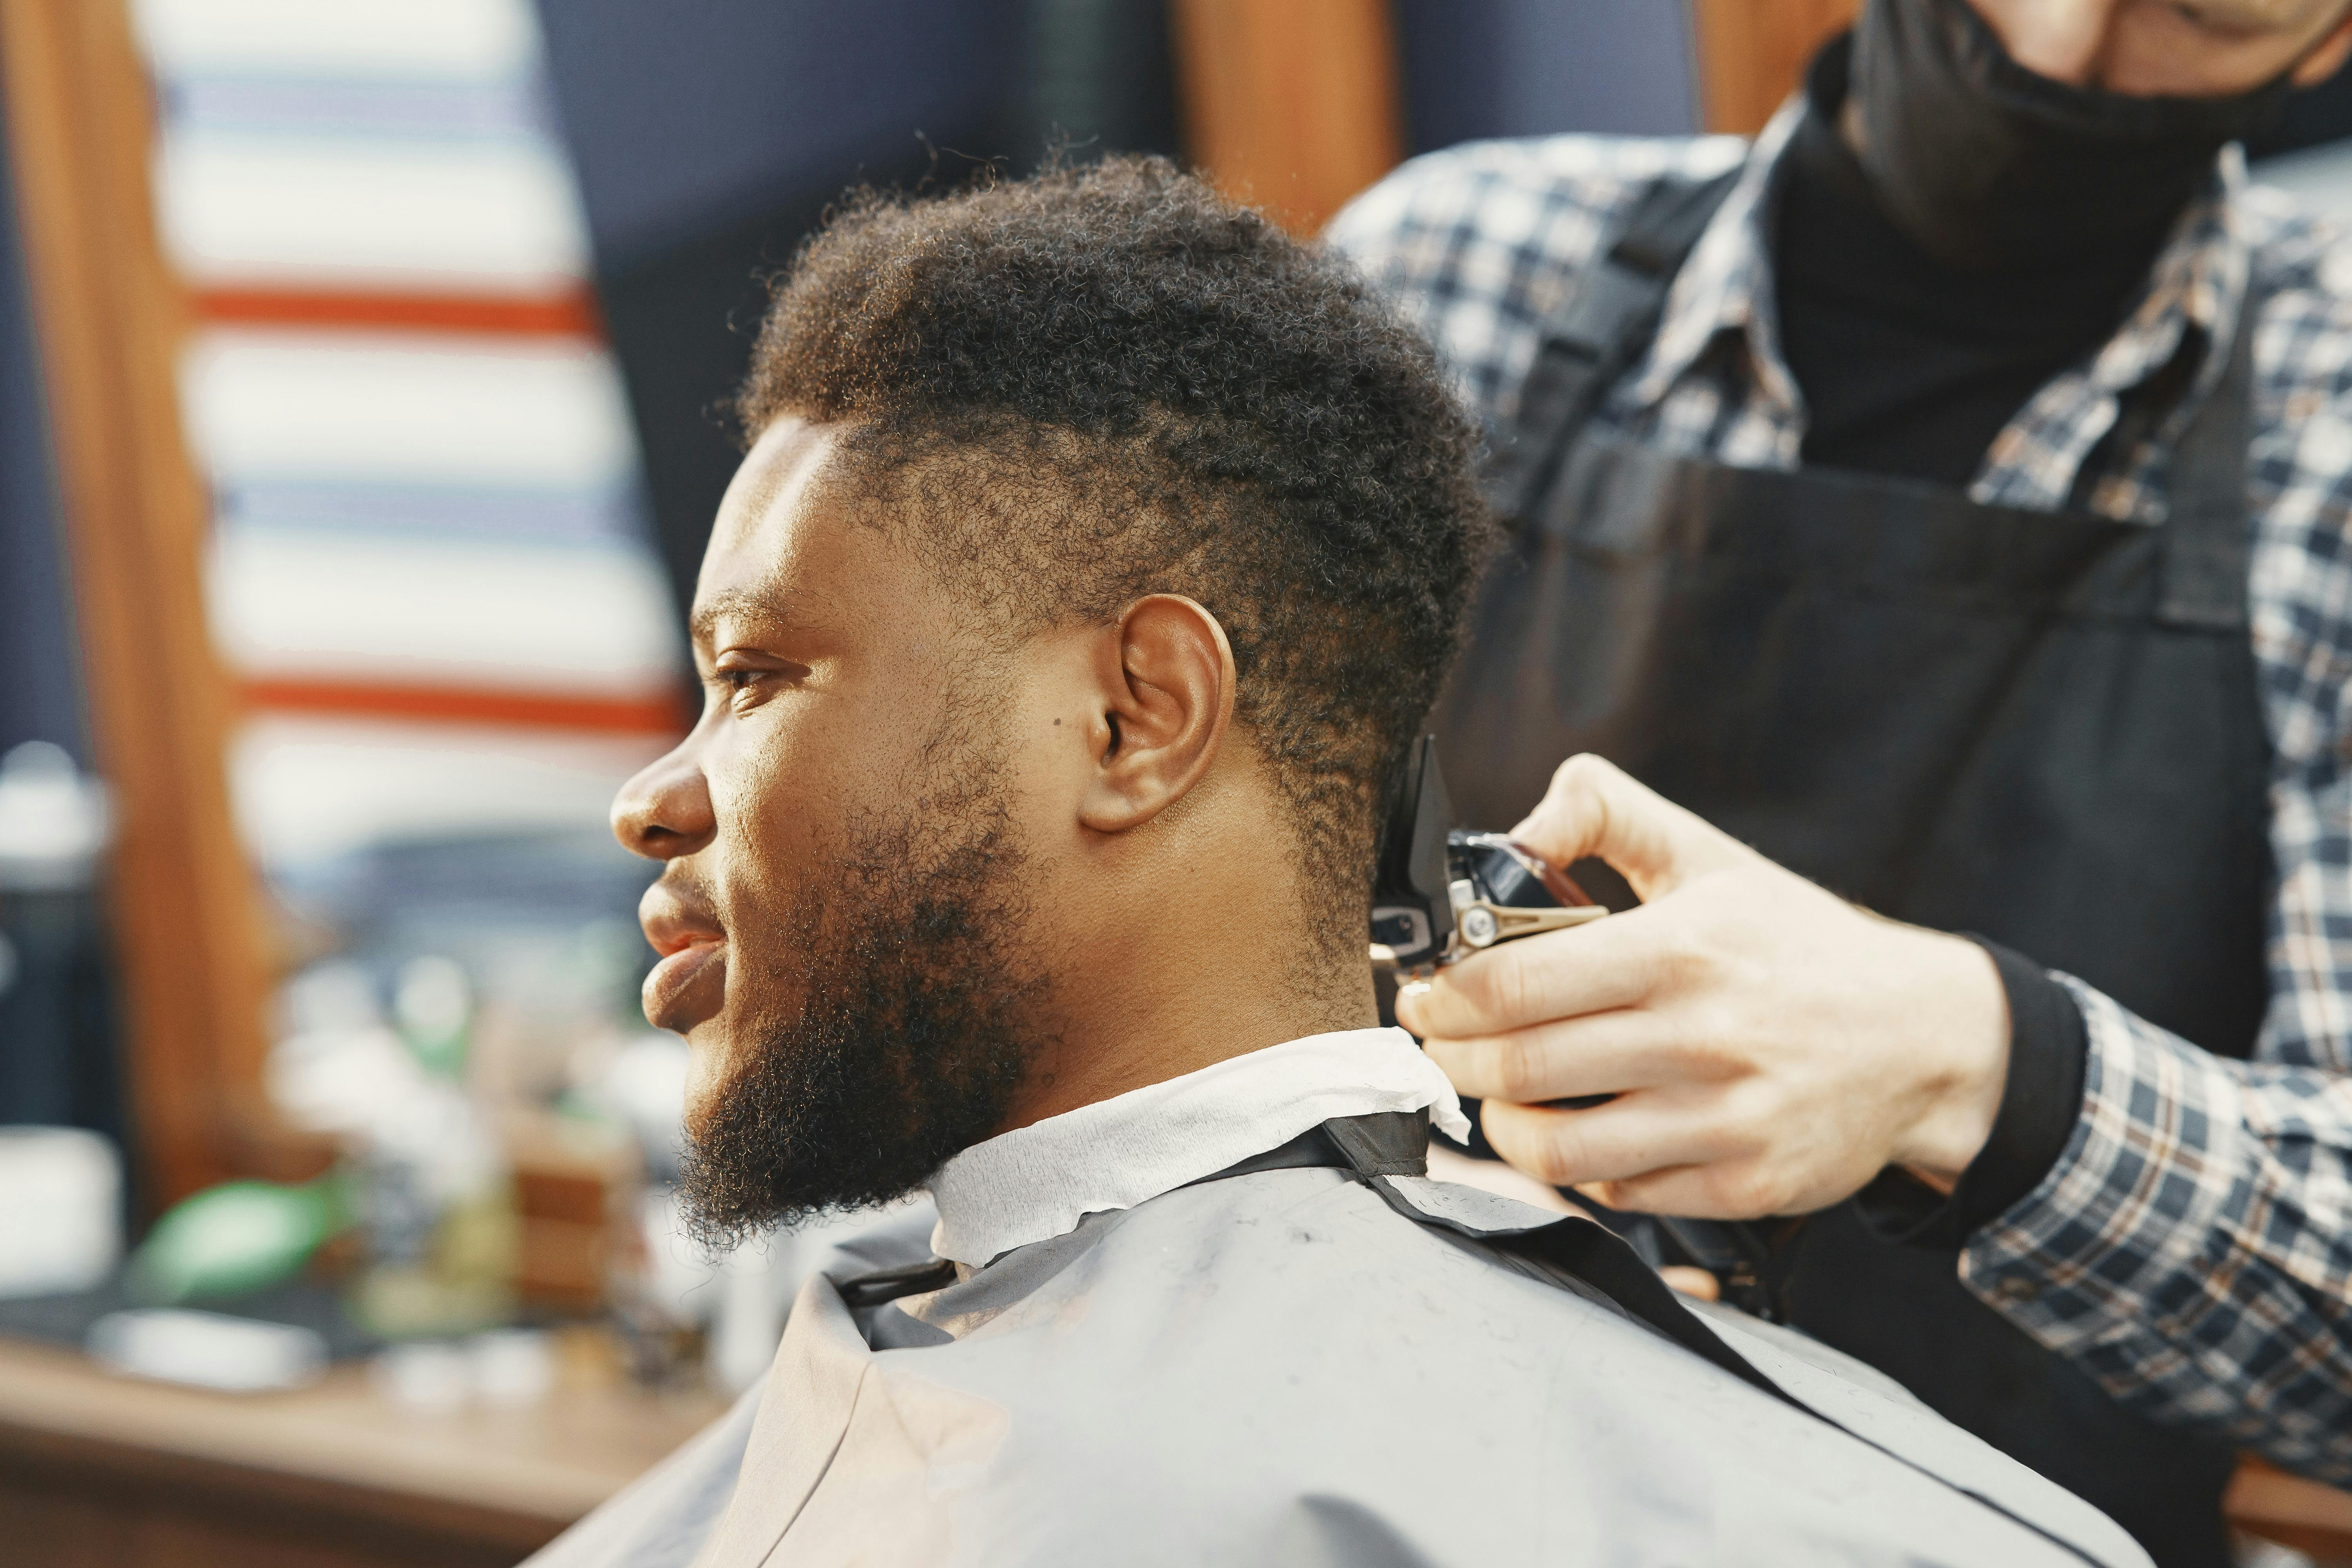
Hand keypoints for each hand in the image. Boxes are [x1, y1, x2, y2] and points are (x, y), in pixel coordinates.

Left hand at [1396, 755, 2010, 1219]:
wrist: (1924, 1037)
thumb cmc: (1796, 943)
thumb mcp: (1704, 854)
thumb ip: (1602, 811)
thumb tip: (1515, 831)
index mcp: (1678, 950)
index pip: (1512, 984)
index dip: (1444, 997)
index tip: (1425, 996)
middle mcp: (1701, 1039)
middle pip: (1518, 1069)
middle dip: (1453, 1059)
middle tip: (1444, 1046)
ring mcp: (1724, 1122)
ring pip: (1555, 1149)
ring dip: (1502, 1123)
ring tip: (1499, 1094)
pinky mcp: (1743, 1185)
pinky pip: (1616, 1192)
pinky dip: (1579, 1167)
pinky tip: (1580, 1129)